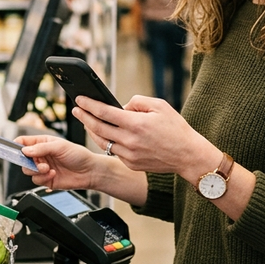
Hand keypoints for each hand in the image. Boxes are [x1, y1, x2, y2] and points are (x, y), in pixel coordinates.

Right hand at [15, 135, 101, 190]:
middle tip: (36, 162)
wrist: (89, 172)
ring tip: (48, 169)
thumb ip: (41, 148)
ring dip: (36, 170)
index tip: (13, 149)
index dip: (16, 145)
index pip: (23, 142)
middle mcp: (40, 155)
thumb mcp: (60, 146)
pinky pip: (36, 180)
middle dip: (27, 162)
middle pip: (22, 159)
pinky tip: (53, 174)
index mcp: (42, 143)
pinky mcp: (46, 179)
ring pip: (27, 171)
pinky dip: (43, 178)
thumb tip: (25, 150)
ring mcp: (42, 168)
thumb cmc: (78, 155)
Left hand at [72, 95, 220, 182]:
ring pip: (103, 142)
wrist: (187, 155)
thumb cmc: (175, 128)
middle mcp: (129, 141)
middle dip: (84, 117)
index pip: (104, 112)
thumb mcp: (159, 106)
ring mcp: (129, 155)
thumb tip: (121, 106)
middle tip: (76, 109)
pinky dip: (108, 142)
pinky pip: (114, 151)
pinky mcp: (131, 164)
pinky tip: (105, 134)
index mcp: (136, 124)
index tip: (80, 99)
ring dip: (92, 131)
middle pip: (98, 127)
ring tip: (87, 121)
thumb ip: (137, 102)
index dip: (89, 104)